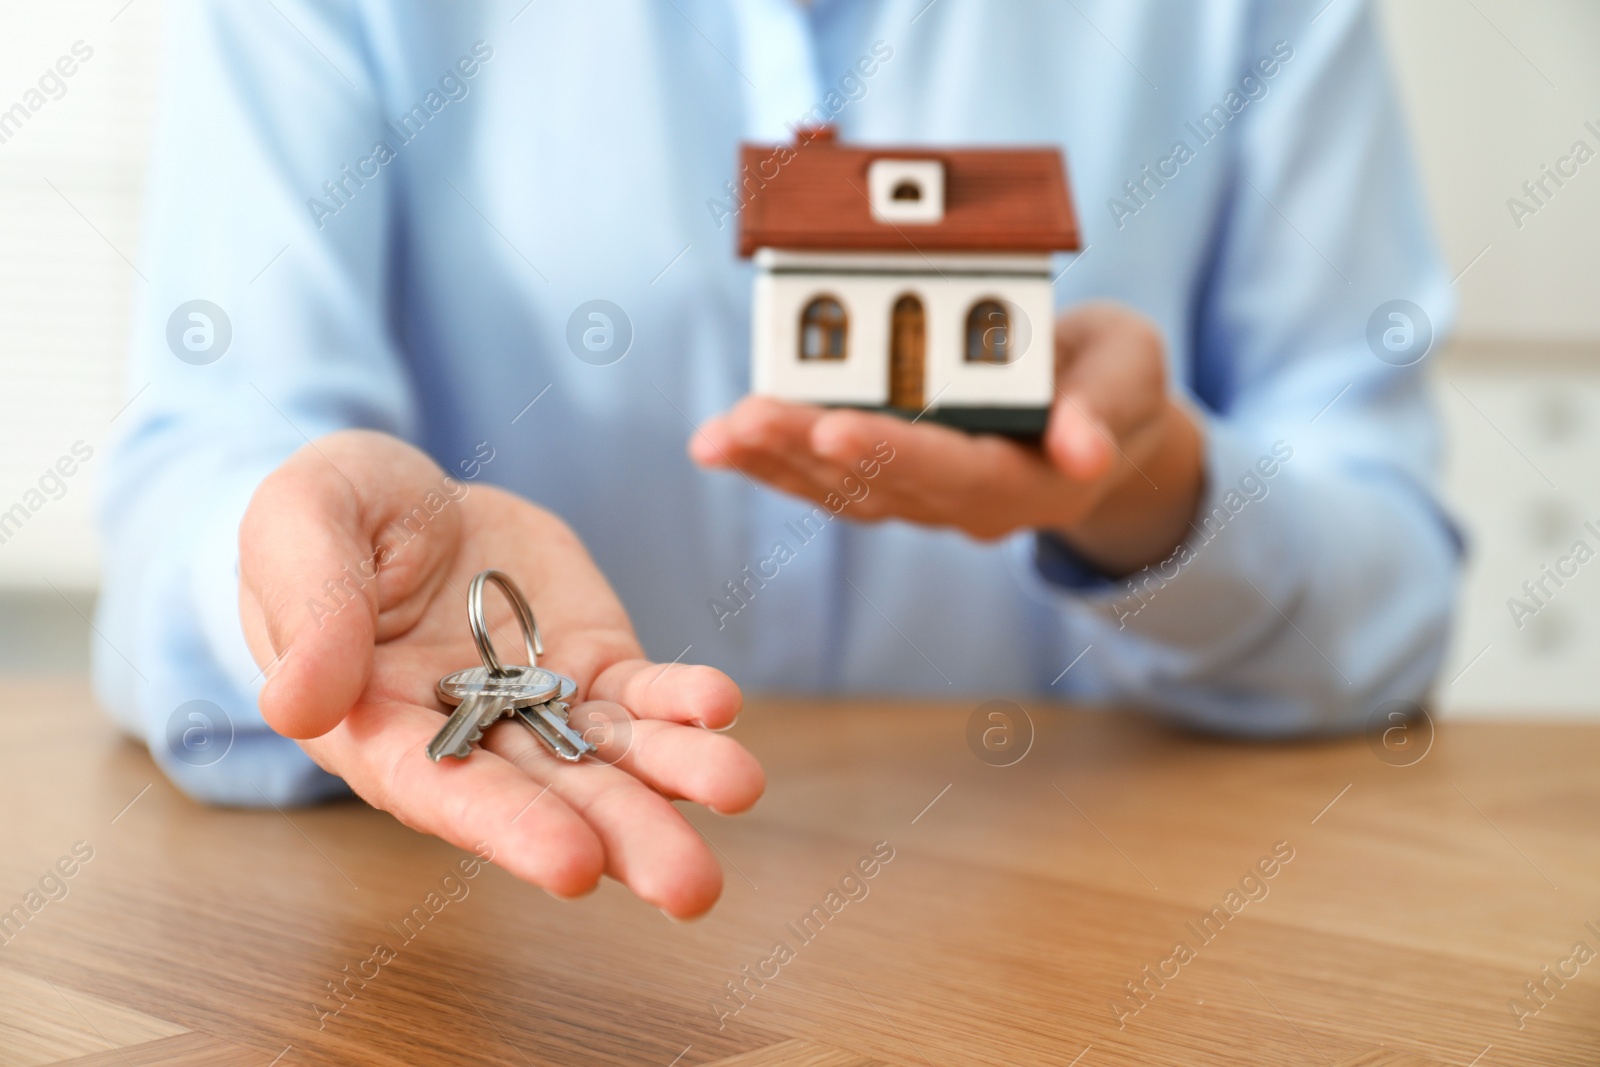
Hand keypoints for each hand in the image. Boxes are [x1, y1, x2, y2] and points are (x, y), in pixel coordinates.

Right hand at [238, 430, 762, 917]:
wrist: (394, 493)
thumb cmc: (322, 520)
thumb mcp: (297, 530)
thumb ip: (310, 609)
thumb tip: (298, 706)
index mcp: (378, 730)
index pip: (445, 792)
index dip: (509, 829)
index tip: (575, 867)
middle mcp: (469, 740)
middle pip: (552, 799)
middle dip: (624, 837)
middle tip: (692, 885)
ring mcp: (539, 703)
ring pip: (613, 755)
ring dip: (676, 777)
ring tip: (737, 787)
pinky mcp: (591, 660)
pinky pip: (641, 693)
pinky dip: (680, 703)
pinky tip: (719, 705)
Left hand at [692, 302, 1204, 573]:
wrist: (1098, 415)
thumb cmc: (1113, 379)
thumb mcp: (1132, 372)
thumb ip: (1105, 409)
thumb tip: (1083, 450)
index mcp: (1033, 481)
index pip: (957, 472)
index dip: (895, 450)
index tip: (834, 423)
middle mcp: (968, 505)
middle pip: (880, 485)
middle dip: (806, 450)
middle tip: (742, 421)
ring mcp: (925, 500)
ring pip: (841, 491)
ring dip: (774, 463)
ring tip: (714, 436)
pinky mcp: (893, 481)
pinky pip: (827, 480)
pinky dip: (774, 462)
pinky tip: (724, 442)